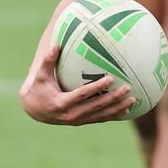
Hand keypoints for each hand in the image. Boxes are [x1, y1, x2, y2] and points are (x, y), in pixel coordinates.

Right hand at [20, 44, 135, 124]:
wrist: (34, 109)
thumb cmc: (39, 87)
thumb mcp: (40, 75)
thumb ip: (47, 61)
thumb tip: (55, 45)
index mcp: (61, 103)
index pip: (82, 95)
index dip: (96, 87)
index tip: (110, 79)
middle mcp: (70, 115)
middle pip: (96, 107)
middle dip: (113, 99)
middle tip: (128, 88)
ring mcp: (77, 120)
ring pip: (100, 115)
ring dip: (117, 108)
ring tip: (133, 100)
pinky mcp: (82, 122)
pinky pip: (100, 119)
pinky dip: (114, 115)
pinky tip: (127, 110)